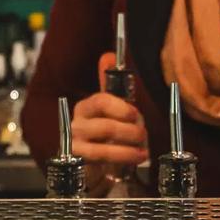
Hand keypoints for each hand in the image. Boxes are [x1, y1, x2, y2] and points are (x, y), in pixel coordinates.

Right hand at [71, 52, 149, 193]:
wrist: (93, 164)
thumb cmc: (104, 134)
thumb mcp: (111, 109)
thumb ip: (112, 85)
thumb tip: (108, 56)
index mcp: (86, 107)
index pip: (101, 101)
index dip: (122, 108)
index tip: (136, 115)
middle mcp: (77, 123)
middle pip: (105, 125)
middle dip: (130, 131)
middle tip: (143, 134)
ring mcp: (76, 143)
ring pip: (104, 144)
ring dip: (128, 147)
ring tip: (143, 150)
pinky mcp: (78, 160)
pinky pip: (101, 158)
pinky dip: (123, 157)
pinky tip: (136, 157)